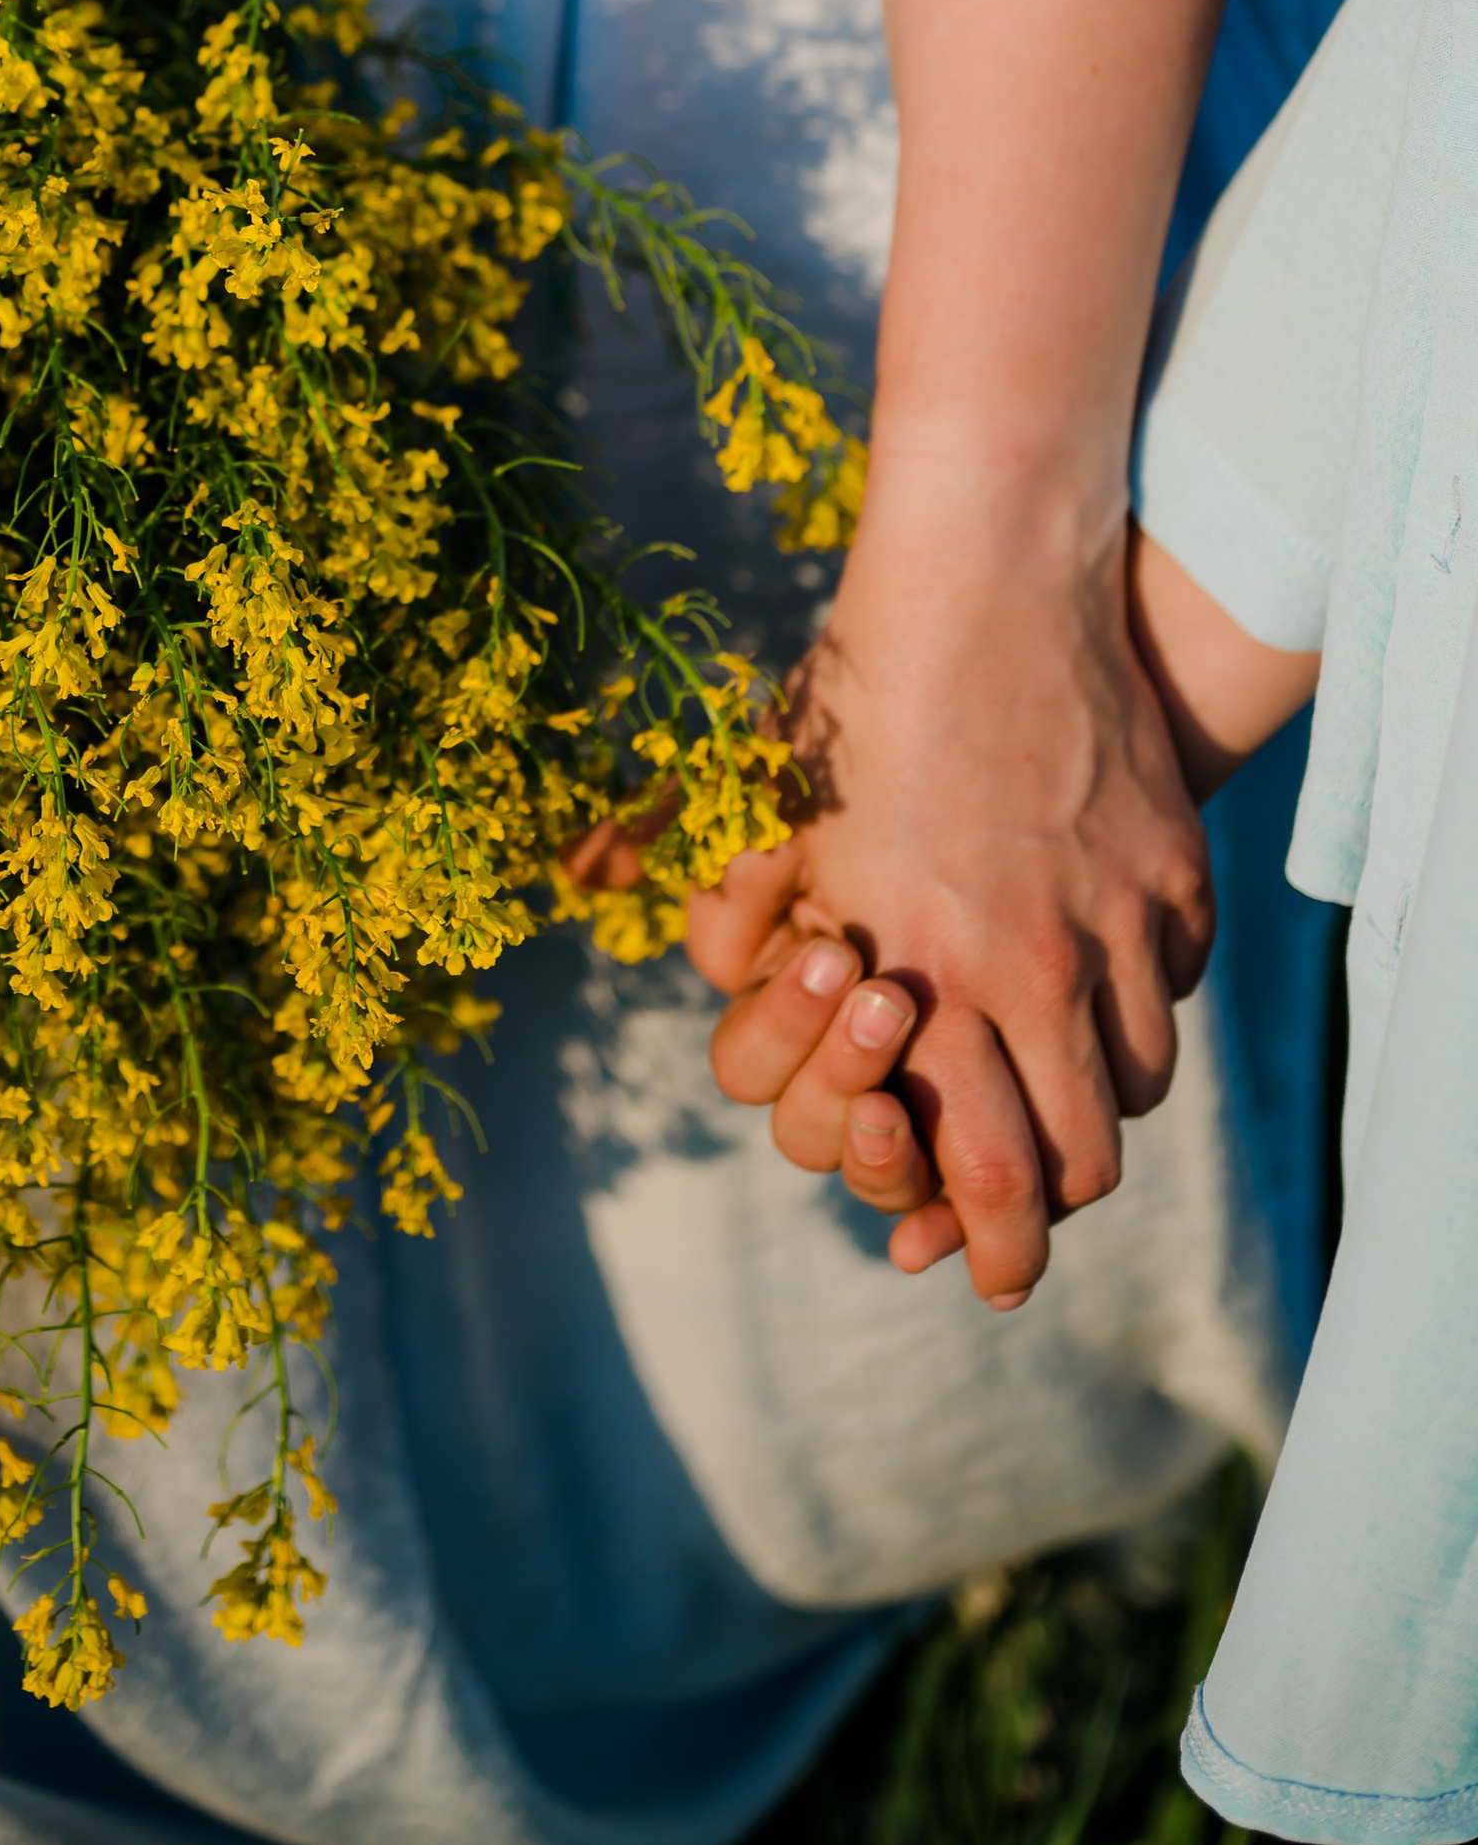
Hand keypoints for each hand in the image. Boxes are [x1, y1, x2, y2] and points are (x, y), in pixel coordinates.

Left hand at [685, 470, 1215, 1305]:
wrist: (982, 577)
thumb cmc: (855, 692)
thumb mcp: (769, 805)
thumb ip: (733, 907)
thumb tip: (673, 945)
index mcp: (912, 970)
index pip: (975, 1167)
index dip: (980, 1239)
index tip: (977, 1267)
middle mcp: (1021, 966)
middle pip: (1069, 1164)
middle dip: (1043, 1224)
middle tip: (1024, 1243)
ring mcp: (1111, 924)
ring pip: (1129, 1090)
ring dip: (1089, 1117)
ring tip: (1059, 1112)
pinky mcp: (1172, 877)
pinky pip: (1168, 994)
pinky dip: (1134, 1019)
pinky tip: (1096, 993)